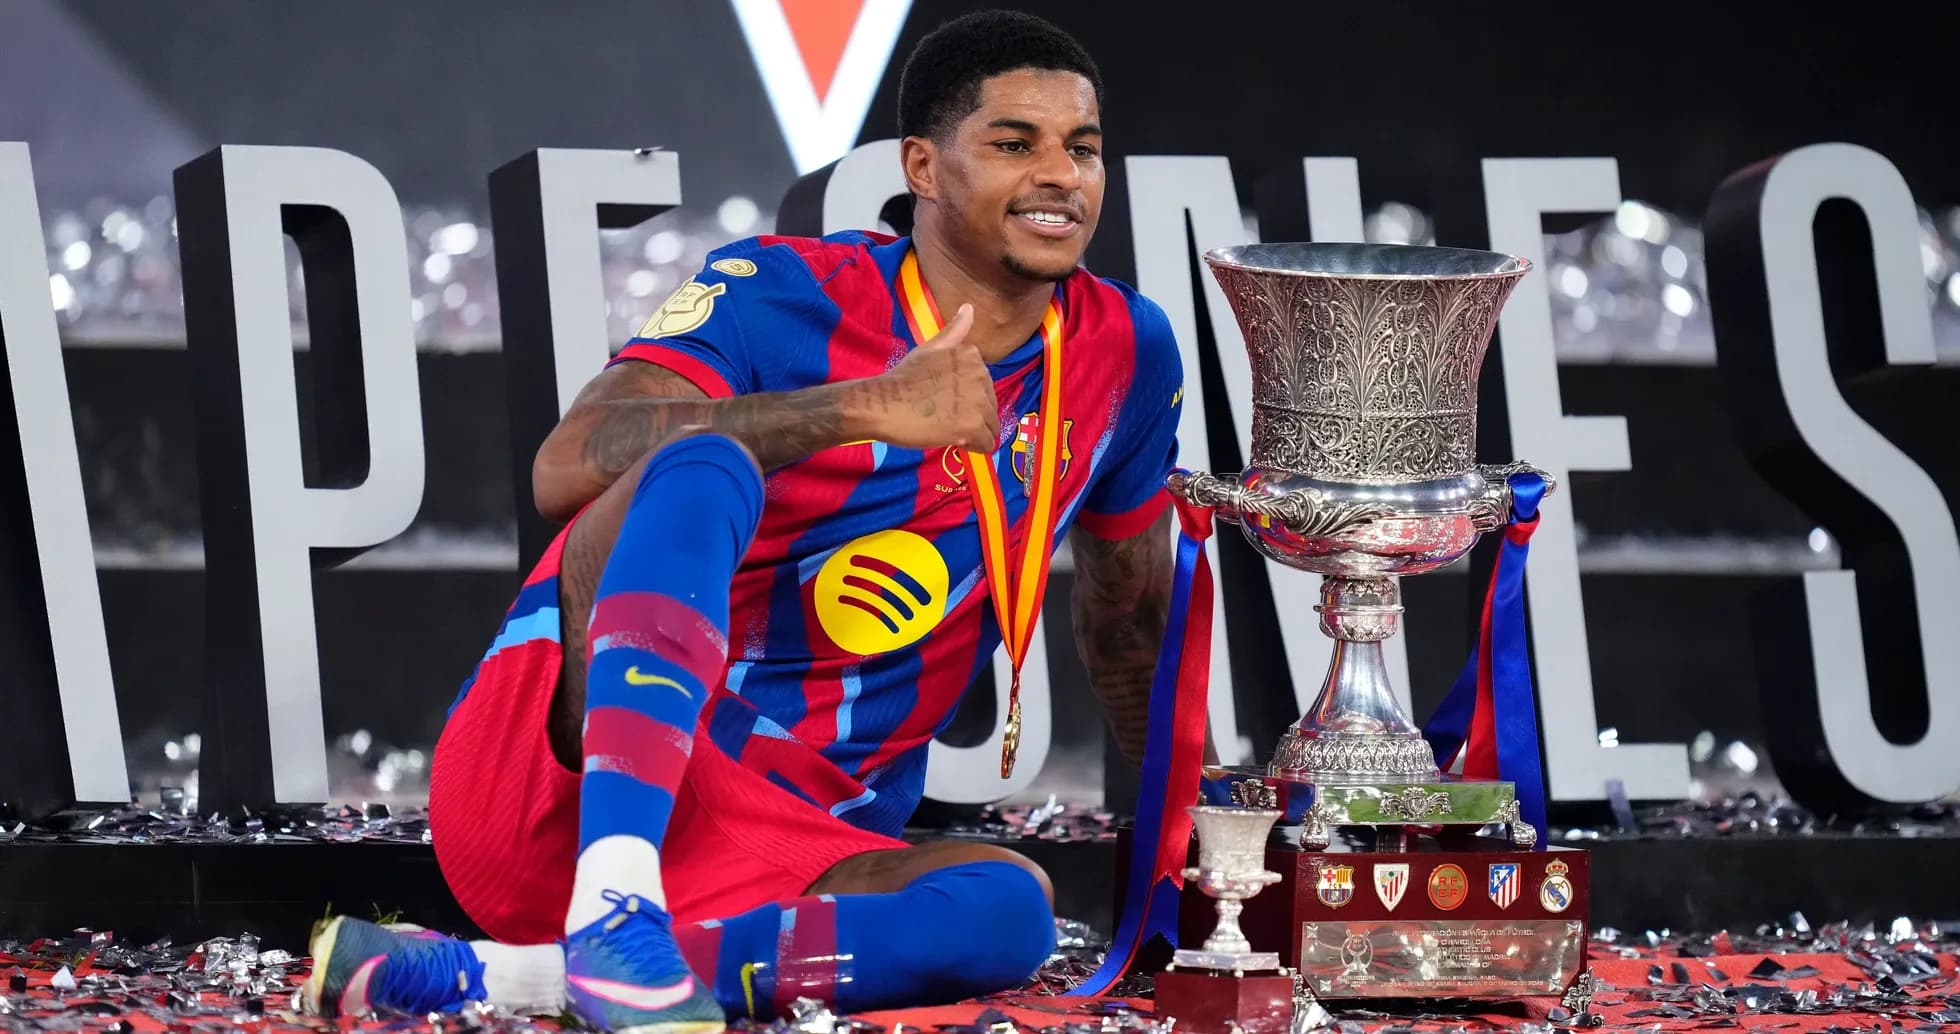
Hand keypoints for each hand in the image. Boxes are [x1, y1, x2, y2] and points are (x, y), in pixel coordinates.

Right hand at [866, 303, 1000, 450]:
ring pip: (990, 426)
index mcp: (972, 356)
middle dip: (972, 416)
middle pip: (990, 407)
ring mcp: (977, 401)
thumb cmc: (902, 378)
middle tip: (942, 417)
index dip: (966, 399)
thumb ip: (954, 332)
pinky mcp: (972, 425)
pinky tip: (954, 441)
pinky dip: (974, 447)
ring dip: (973, 432)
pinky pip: (986, 443)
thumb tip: (969, 308)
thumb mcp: (929, 349)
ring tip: (946, 428)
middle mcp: (980, 375)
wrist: (883, 404)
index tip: (944, 401)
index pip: (985, 387)